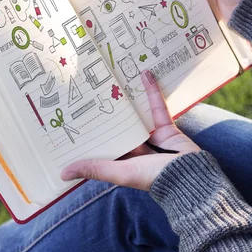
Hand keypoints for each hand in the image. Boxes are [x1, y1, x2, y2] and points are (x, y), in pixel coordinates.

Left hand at [60, 71, 200, 190]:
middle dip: (107, 111)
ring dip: (128, 98)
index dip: (91, 133)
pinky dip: (152, 91)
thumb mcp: (120, 172)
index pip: (103, 144)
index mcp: (123, 161)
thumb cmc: (152, 177)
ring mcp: (151, 137)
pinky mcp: (166, 126)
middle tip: (92, 89)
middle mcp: (136, 149)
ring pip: (136, 114)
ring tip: (116, 78)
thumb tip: (62, 174)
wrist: (190, 176)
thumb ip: (94, 168)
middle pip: (119, 126)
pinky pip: (157, 106)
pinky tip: (144, 74)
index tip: (74, 117)